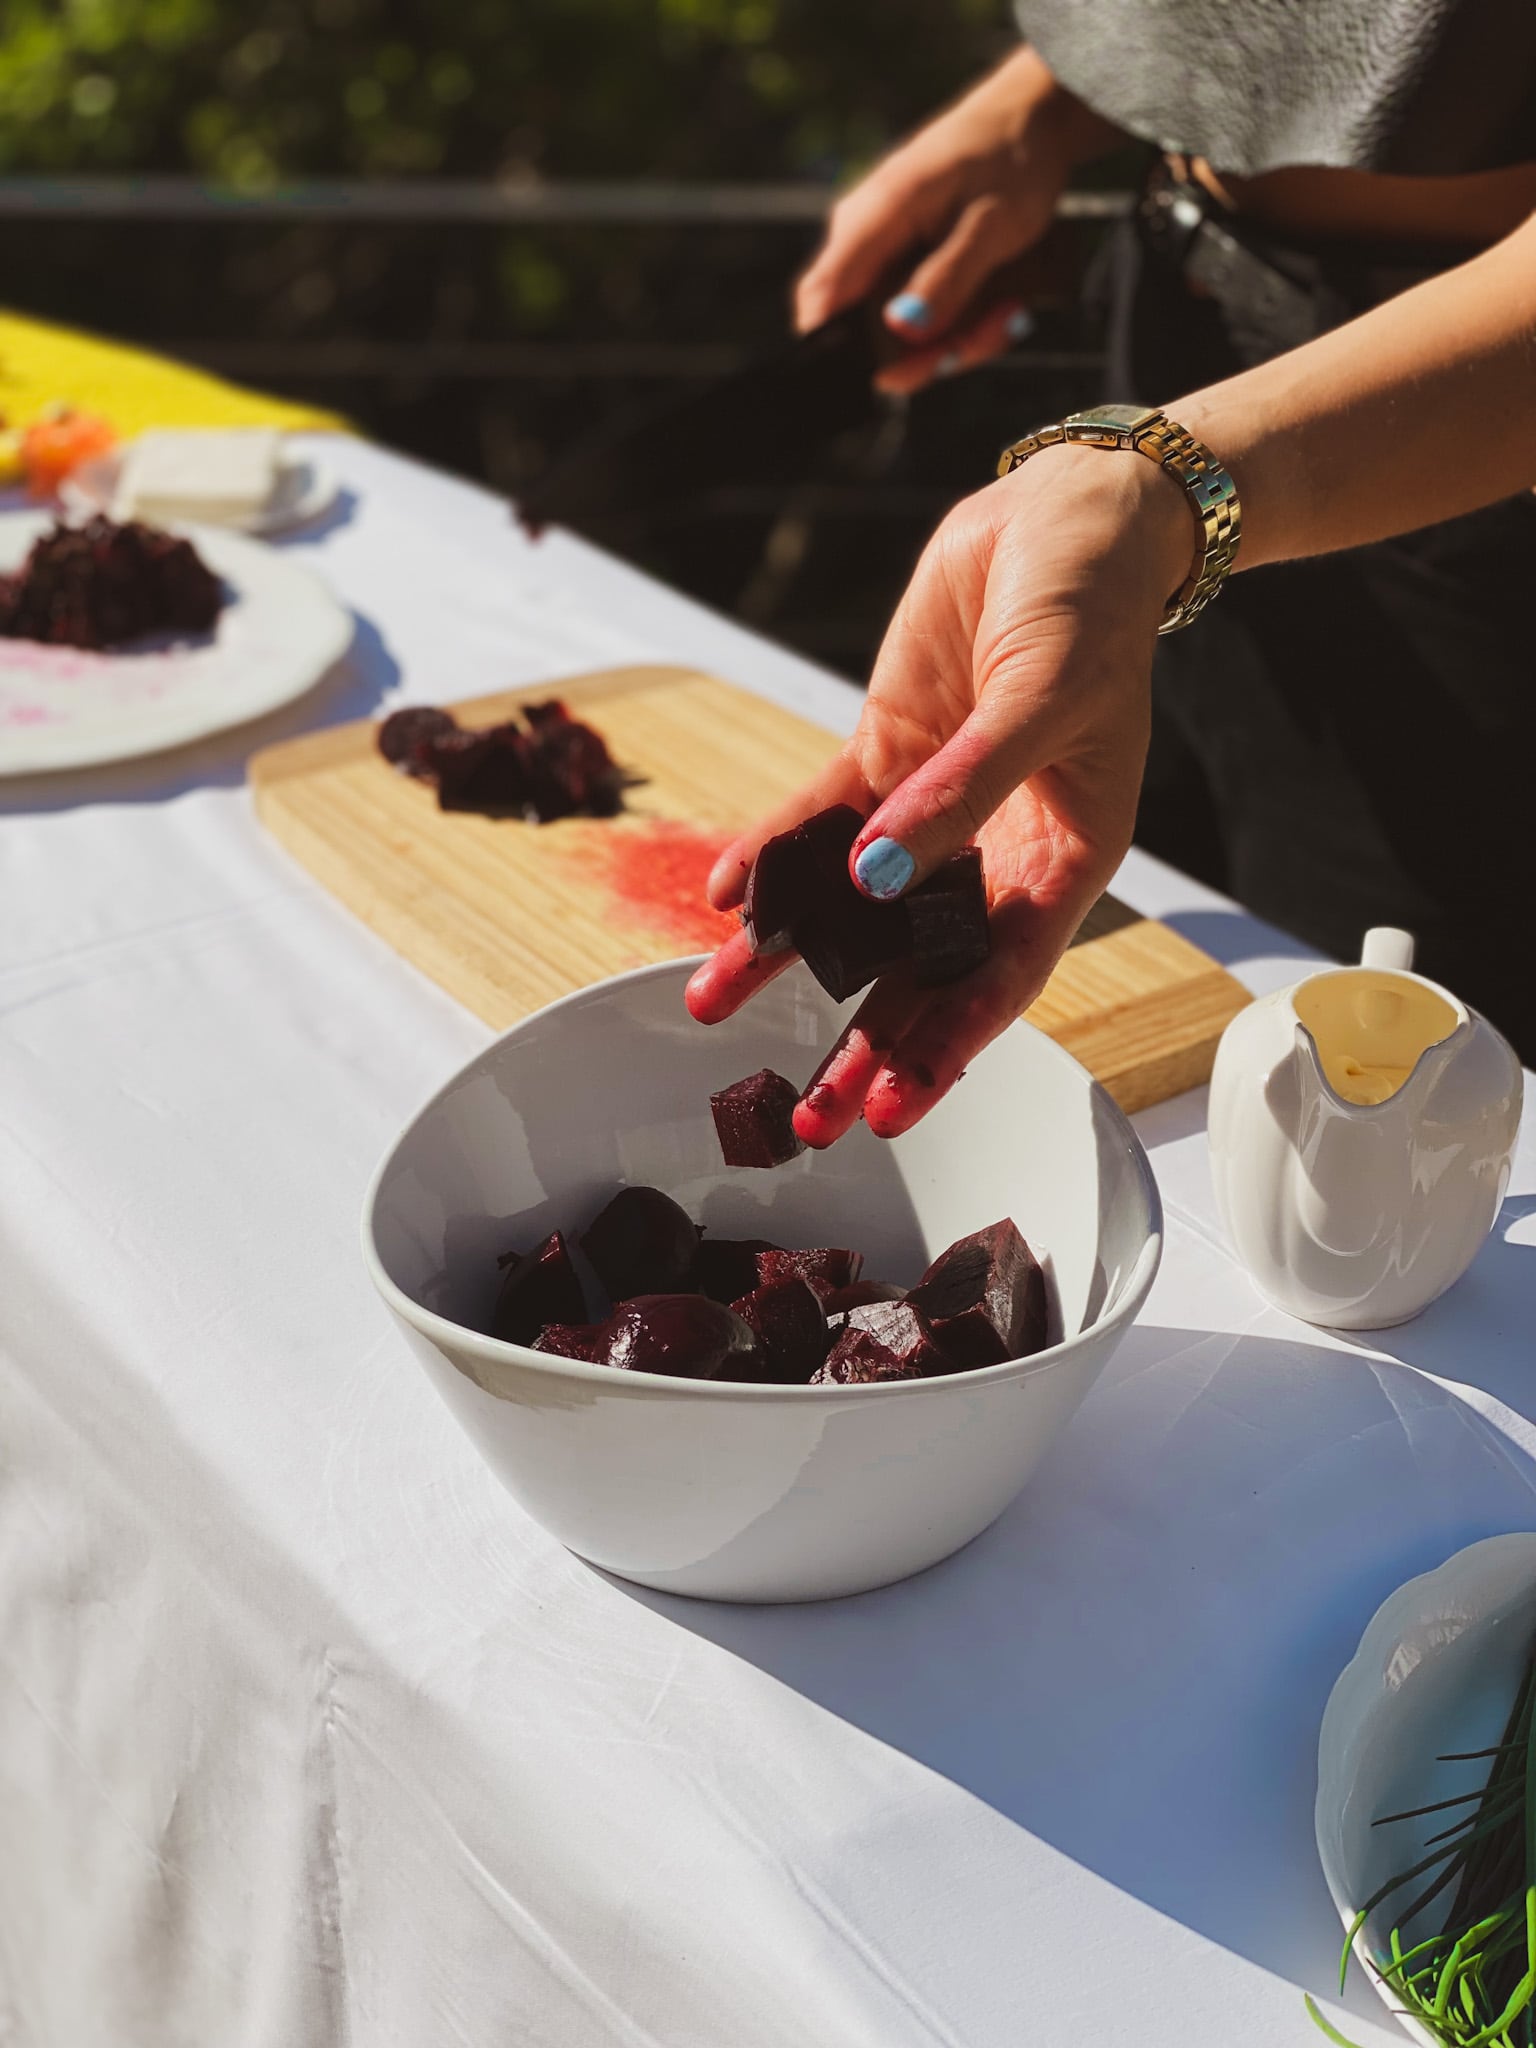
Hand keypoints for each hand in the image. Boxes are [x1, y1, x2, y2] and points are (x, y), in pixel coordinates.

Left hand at [685, 448, 1194, 1143]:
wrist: (1065, 514)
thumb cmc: (1088, 612)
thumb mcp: (1038, 707)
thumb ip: (959, 798)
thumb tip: (880, 882)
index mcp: (1062, 863)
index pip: (998, 981)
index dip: (944, 1051)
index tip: (890, 1109)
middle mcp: (991, 854)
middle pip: (918, 969)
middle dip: (860, 1043)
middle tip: (804, 1116)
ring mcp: (929, 809)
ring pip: (853, 907)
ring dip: (791, 958)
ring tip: (717, 1006)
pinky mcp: (883, 755)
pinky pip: (817, 824)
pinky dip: (773, 858)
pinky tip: (727, 896)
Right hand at [795, 48, 1110, 392]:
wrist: (1034, 121)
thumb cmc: (1012, 160)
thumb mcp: (992, 225)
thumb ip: (948, 278)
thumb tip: (903, 328)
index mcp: (876, 214)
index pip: (821, 295)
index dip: (835, 350)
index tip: (888, 376)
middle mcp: (869, 236)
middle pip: (862, 329)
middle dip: (922, 354)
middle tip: (977, 340)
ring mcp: (888, 251)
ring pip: (900, 331)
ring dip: (955, 340)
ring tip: (1006, 315)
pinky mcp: (910, 263)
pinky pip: (922, 315)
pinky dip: (964, 324)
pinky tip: (1001, 307)